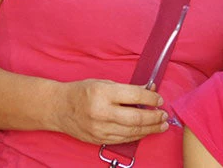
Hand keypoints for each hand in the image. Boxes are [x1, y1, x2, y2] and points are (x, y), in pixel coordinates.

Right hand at [51, 79, 169, 144]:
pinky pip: (124, 139)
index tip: (159, 99)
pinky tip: (145, 131)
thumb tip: (149, 91)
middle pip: (136, 118)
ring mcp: (100, 128)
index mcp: (102, 93)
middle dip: (155, 117)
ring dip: (150, 128)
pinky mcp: (99, 139)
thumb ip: (127, 89)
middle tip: (164, 115)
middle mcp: (101, 112)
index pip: (135, 96)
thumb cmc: (80, 92)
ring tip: (161, 125)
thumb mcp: (103, 83)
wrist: (58, 108)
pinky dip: (137, 135)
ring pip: (133, 132)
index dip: (151, 99)